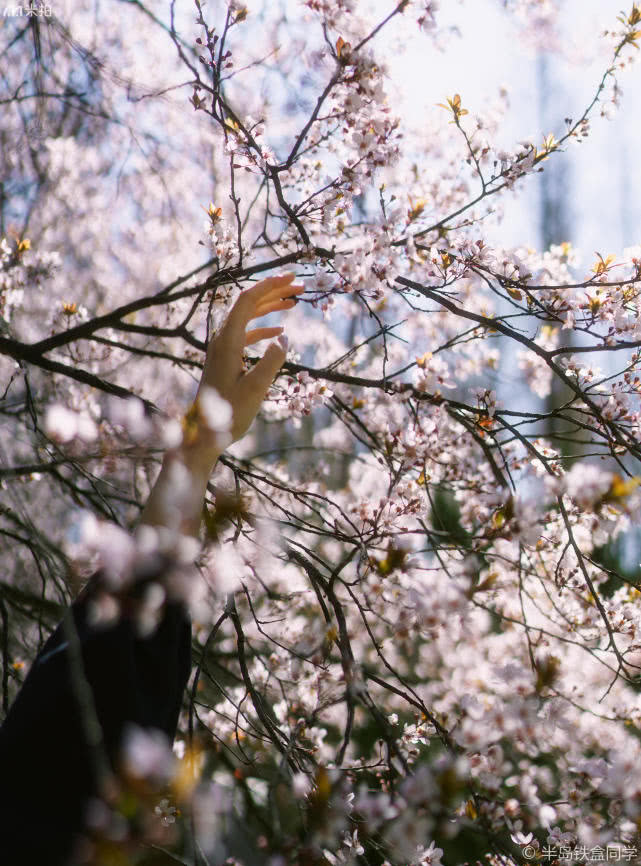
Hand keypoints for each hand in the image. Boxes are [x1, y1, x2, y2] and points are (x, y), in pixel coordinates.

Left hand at [196, 272, 301, 445]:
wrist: (205, 433)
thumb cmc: (228, 413)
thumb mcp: (256, 389)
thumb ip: (272, 361)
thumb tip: (284, 338)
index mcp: (228, 341)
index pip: (248, 301)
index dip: (270, 285)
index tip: (292, 278)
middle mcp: (222, 339)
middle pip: (248, 304)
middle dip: (273, 292)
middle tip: (300, 288)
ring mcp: (223, 348)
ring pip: (247, 317)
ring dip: (270, 307)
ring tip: (293, 303)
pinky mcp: (226, 359)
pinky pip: (245, 333)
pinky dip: (263, 327)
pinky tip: (279, 331)